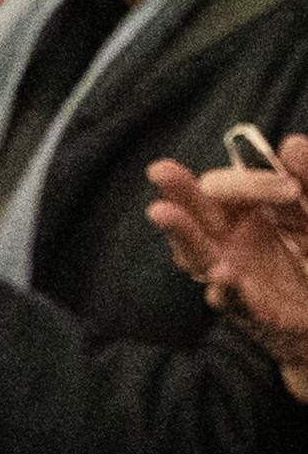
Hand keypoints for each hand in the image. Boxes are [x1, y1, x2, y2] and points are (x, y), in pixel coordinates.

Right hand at [146, 144, 307, 396]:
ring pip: (198, 254)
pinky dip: (225, 291)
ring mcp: (232, 276)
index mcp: (245, 214)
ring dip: (181, 234)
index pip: (229, 188)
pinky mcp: (251, 311)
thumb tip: (289, 142)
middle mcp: (229, 243)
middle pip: (196, 214)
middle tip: (160, 171)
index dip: (250, 182)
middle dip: (179, 192)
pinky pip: (232, 301)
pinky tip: (223, 278)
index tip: (292, 189)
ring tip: (163, 213)